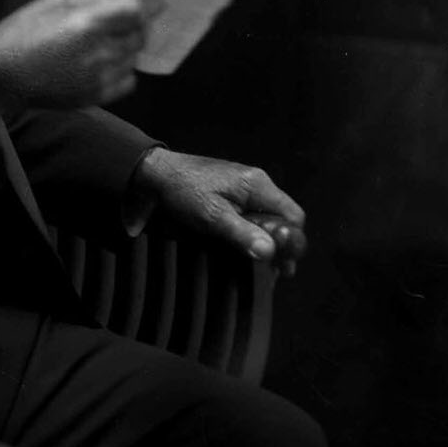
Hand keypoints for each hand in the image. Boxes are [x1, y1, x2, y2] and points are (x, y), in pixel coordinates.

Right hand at [0, 0, 147, 109]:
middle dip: (135, 25)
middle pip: (140, 35)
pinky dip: (123, 70)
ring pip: (134, 58)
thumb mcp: (51, 0)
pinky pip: (128, 81)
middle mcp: (100, 51)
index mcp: (88, 23)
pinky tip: (106, 65)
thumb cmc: (20, 33)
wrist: (0, 75)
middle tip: (121, 22)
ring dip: (127, 47)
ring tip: (106, 44)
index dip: (144, 5)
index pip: (136, 12)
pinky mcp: (96, 97)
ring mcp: (100, 77)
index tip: (147, 3)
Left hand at [131, 148, 306, 273]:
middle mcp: (256, 183)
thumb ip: (243, 233)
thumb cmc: (182, 190)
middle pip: (283, 219)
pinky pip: (253, 215)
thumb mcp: (212, 216)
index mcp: (257, 184)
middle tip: (271, 272)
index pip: (293, 216)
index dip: (292, 243)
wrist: (154, 174)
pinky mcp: (232, 194)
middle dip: (280, 245)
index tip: (282, 266)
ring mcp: (244, 188)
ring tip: (257, 264)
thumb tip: (270, 253)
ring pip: (268, 219)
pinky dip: (252, 233)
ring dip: (265, 241)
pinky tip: (243, 248)